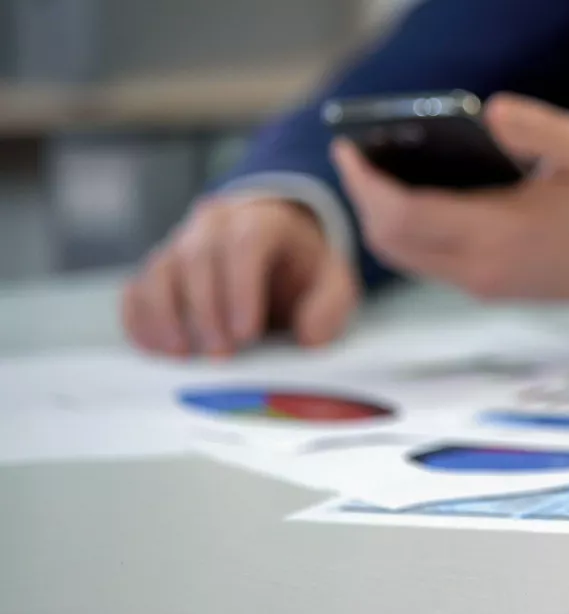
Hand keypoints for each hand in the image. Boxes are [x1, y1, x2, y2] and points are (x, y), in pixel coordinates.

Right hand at [120, 198, 360, 357]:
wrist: (276, 255)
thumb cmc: (302, 272)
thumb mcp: (333, 283)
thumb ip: (329, 306)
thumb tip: (309, 337)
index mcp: (261, 221)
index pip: (245, 244)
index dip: (241, 289)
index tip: (247, 333)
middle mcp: (213, 225)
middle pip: (197, 257)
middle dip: (206, 310)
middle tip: (221, 354)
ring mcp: (179, 245)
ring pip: (159, 271)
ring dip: (165, 316)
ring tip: (183, 355)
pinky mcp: (158, 272)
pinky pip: (136, 290)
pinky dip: (139, 320)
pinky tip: (156, 349)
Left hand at [332, 93, 568, 306]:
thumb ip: (537, 127)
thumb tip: (488, 114)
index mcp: (501, 232)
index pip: (403, 215)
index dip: (365, 184)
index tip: (350, 149)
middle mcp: (483, 268)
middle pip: (391, 242)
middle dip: (363, 200)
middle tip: (357, 158)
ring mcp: (486, 284)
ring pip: (405, 257)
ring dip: (383, 219)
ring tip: (380, 175)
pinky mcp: (491, 287)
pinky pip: (429, 263)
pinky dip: (409, 232)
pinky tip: (418, 196)